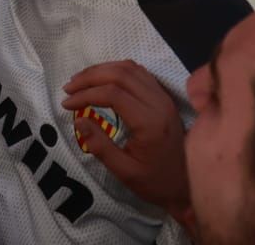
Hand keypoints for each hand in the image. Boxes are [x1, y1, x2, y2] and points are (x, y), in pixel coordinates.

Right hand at [61, 60, 190, 220]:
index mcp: (150, 122)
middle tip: (69, 88)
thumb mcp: (124, 172)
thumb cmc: (155, 182)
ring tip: (81, 81)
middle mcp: (159, 103)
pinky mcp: (164, 97)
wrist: (187, 186)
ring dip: (102, 70)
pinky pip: (140, 72)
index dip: (86, 94)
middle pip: (121, 74)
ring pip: (130, 68)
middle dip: (90, 77)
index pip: (113, 94)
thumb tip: (78, 120)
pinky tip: (103, 80)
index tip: (66, 104)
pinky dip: (117, 70)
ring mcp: (164, 97)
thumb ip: (100, 145)